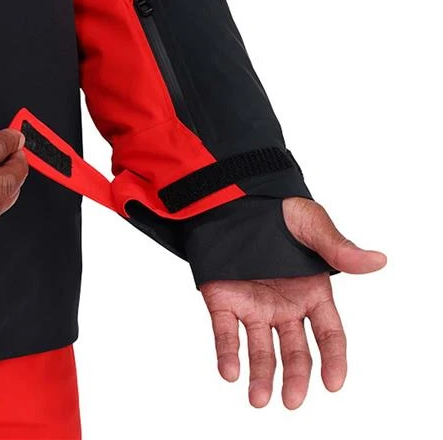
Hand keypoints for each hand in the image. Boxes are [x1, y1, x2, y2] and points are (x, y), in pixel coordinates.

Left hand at [200, 197, 386, 409]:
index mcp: (310, 293)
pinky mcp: (223, 300)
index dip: (333, 359)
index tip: (333, 383)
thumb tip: (377, 261)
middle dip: (295, 377)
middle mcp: (283, 307)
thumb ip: (339, 249)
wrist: (239, 201)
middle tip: (292, 400)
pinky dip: (227, 353)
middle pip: (294, 350)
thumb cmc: (282, 212)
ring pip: (259, 348)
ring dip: (260, 375)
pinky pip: (224, 331)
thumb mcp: (313, 226)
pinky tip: (230, 372)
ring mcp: (253, 306)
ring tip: (259, 399)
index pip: (328, 334)